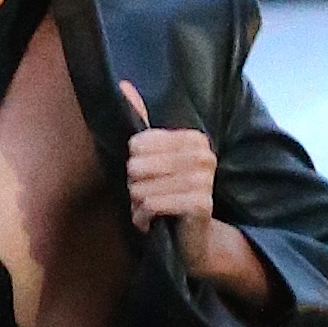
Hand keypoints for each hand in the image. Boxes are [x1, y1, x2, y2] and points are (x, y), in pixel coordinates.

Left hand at [118, 80, 277, 320]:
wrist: (192, 242)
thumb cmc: (169, 198)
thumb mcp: (154, 159)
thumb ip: (141, 123)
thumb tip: (123, 84)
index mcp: (193, 138)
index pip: (137, 144)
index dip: (133, 167)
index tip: (150, 180)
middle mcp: (204, 154)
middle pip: (137, 165)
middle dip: (135, 189)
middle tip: (150, 200)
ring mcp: (205, 179)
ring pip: (141, 189)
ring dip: (138, 208)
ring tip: (152, 213)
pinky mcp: (200, 204)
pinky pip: (152, 205)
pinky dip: (143, 220)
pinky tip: (153, 225)